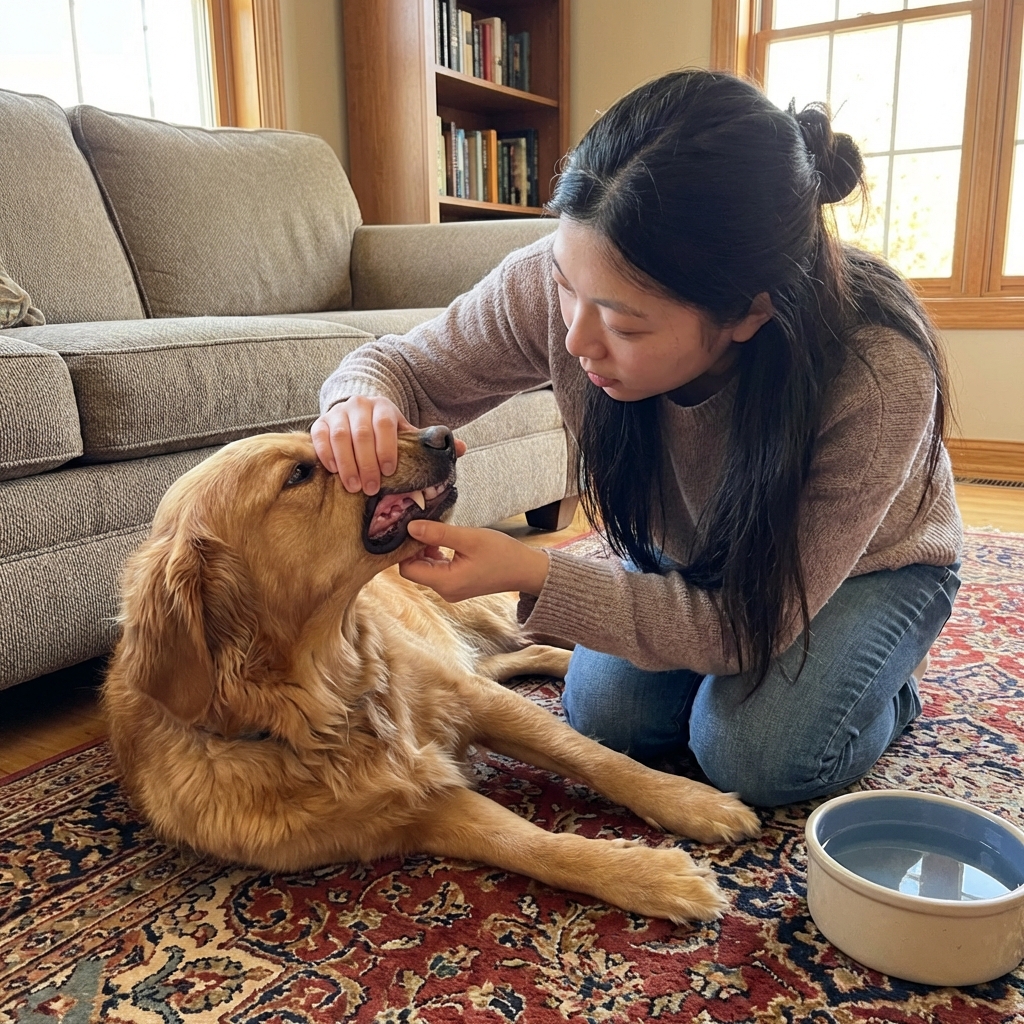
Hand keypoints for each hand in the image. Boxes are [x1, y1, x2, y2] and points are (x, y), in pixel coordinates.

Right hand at [311, 396, 465, 494]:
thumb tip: (462, 448)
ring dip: (346, 464)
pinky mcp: (319, 423)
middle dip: (366, 463)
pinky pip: (318, 438)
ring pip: (339, 436)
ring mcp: (337, 414)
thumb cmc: (384, 431)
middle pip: (361, 433)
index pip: (385, 423)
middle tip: (371, 489)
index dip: (387, 447)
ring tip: (353, 487)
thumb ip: (429, 442)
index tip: (389, 471)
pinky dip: (326, 455)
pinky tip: (334, 472)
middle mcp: (358, 406)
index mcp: (383, 407)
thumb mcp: (406, 432)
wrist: (357, 412)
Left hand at [399, 520, 549, 601]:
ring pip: (426, 569)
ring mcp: (451, 589)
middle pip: (415, 569)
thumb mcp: (469, 538)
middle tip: (425, 526)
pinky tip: (446, 542)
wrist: (527, 570)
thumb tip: (410, 527)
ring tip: (438, 532)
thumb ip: (438, 533)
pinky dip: (436, 555)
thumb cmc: (502, 554)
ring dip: (426, 550)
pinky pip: (438, 570)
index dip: (405, 549)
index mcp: (446, 582)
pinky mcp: (458, 584)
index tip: (413, 529)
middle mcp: (445, 591)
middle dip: (416, 548)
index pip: (407, 569)